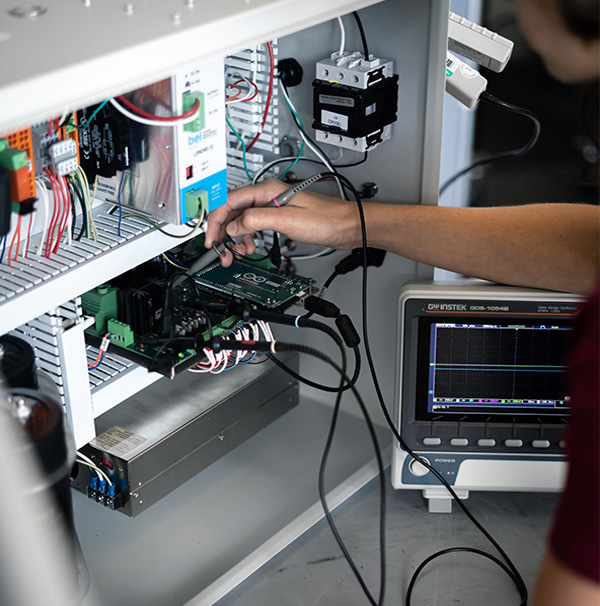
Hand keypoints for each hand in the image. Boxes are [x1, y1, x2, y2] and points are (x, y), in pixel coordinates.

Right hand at [205, 178, 359, 265]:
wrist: (348, 226)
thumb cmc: (326, 220)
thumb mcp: (287, 221)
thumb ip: (257, 221)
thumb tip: (234, 226)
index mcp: (268, 190)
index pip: (229, 202)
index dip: (217, 221)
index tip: (212, 239)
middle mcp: (268, 195)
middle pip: (233, 211)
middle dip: (224, 231)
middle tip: (221, 251)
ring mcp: (273, 205)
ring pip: (243, 219)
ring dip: (236, 237)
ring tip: (238, 252)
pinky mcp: (279, 216)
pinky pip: (255, 225)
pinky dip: (249, 237)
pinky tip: (251, 246)